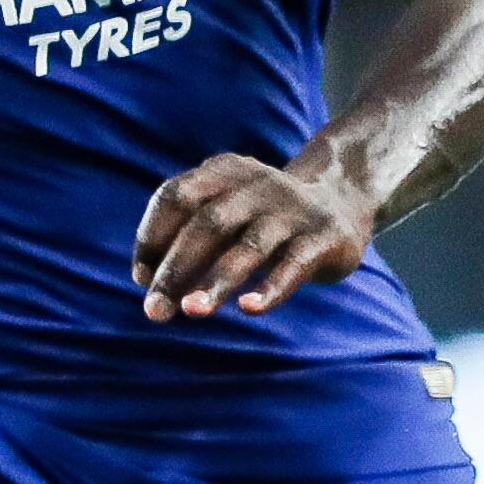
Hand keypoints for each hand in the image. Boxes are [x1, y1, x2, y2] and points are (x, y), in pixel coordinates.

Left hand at [132, 151, 377, 320]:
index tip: (142, 278)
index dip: (152, 236)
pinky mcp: (325, 238)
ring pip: (249, 247)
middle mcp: (258, 184)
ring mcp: (293, 210)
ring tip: (192, 312)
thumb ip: (190, 237)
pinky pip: (294, 265)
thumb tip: (147, 280)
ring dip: (216, 282)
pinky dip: (270, 288)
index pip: (175, 197)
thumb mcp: (227, 210)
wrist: (341, 200)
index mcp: (225, 171)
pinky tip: (249, 309)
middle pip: (208, 224)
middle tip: (155, 310)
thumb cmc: (265, 216)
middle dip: (176, 268)